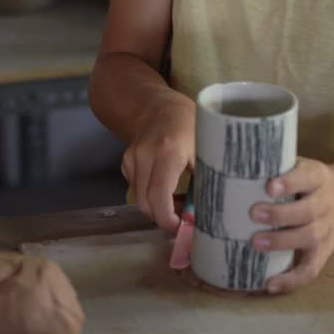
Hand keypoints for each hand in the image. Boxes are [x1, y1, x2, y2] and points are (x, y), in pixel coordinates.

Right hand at [121, 97, 194, 230]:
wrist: (162, 107)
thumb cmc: (192, 126)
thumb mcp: (206, 151)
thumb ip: (206, 182)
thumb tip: (207, 217)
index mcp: (168, 151)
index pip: (158, 196)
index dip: (168, 219)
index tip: (182, 226)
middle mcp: (144, 155)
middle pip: (146, 203)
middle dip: (164, 217)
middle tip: (184, 217)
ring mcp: (131, 158)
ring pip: (140, 198)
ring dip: (157, 207)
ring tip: (179, 201)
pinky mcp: (126, 162)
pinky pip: (137, 189)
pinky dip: (151, 196)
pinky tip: (167, 188)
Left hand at [250, 160, 333, 293]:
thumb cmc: (307, 183)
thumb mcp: (298, 166)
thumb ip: (272, 167)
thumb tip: (222, 165)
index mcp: (317, 178)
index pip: (306, 178)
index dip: (289, 183)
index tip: (269, 186)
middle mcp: (324, 204)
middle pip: (307, 211)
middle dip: (279, 214)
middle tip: (253, 213)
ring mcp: (325, 230)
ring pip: (307, 237)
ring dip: (282, 242)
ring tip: (256, 242)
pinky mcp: (323, 252)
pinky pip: (310, 270)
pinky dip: (291, 280)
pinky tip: (269, 284)